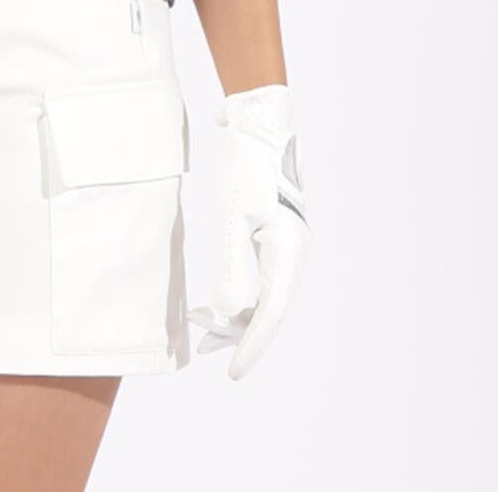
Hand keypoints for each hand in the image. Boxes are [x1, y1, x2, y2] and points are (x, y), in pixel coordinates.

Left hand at [187, 82, 308, 379]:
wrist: (261, 125)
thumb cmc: (246, 168)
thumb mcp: (231, 217)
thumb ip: (230, 268)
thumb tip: (228, 313)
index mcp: (289, 252)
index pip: (271, 314)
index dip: (252, 346)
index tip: (233, 373)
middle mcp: (294, 254)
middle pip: (268, 307)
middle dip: (237, 331)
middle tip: (205, 348)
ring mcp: (287, 245)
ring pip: (263, 293)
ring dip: (236, 312)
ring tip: (203, 328)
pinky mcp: (276, 235)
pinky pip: (260, 275)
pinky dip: (239, 290)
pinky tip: (218, 300)